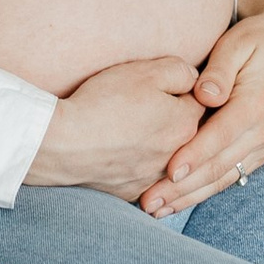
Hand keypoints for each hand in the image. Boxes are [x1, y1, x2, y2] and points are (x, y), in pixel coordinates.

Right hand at [24, 56, 203, 199]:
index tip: (162, 87)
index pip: (199, 102)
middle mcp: (177, 156)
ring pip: (166, 158)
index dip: (182, 90)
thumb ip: (179, 71)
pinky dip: (135, 166)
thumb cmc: (104, 103)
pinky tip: (120, 154)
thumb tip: (194, 79)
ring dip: (156, 145)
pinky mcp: (131, 192)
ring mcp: (153, 178)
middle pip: (185, 132)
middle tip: (145, 106)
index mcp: (185, 124)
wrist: (63, 144)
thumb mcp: (145, 72)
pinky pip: (142, 178)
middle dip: (172, 119)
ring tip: (132, 130)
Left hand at [140, 0, 263, 213]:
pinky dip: (203, 191)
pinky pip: (231, 176)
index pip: (221, 135)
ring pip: (224, 178)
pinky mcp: (261, 152)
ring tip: (156, 209)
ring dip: (190, 197)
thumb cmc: (255, 40)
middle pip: (220, 165)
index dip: (195, 155)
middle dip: (183, 187)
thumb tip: (204, 95)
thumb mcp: (236, 44)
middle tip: (149, 202)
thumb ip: (219, 71)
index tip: (168, 171)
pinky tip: (177, 202)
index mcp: (259, 102)